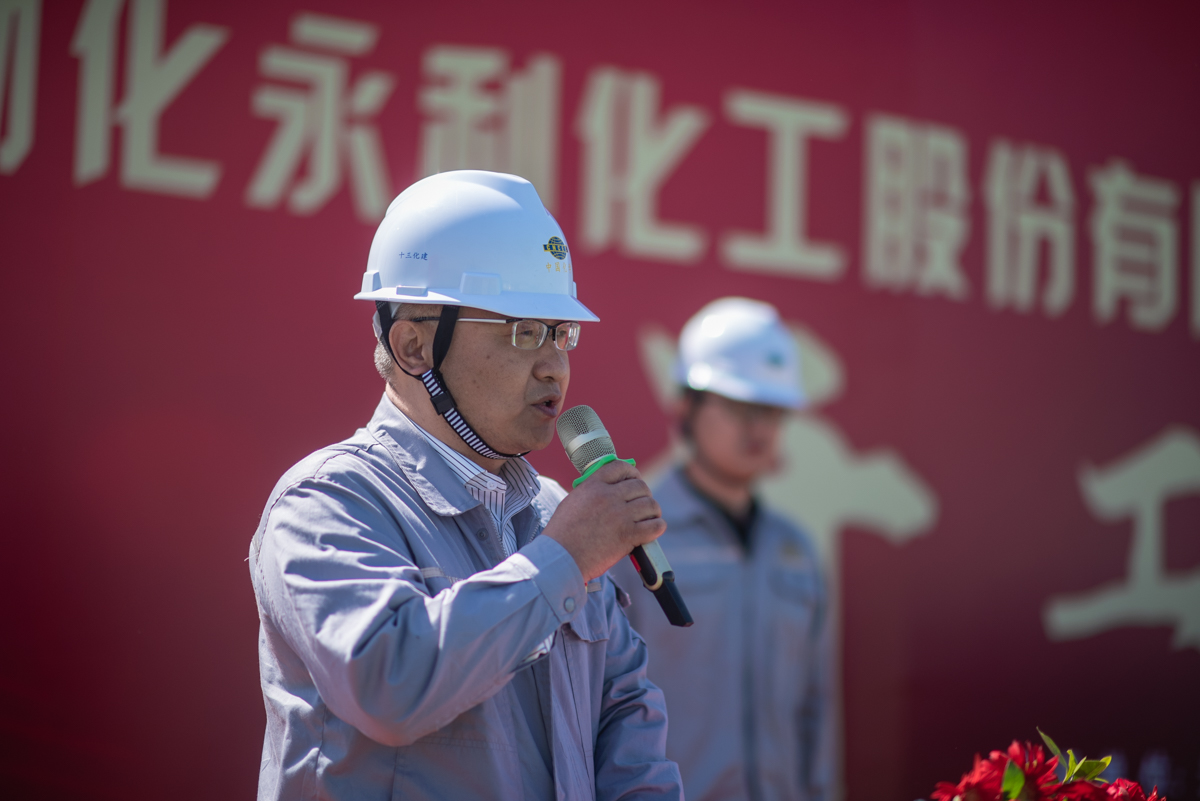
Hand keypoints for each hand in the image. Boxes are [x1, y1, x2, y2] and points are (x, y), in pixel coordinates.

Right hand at [542, 461, 665, 582]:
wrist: (560, 557)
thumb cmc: (562, 534)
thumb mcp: (572, 502)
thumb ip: (591, 492)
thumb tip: (607, 489)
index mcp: (593, 486)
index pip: (621, 467)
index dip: (632, 473)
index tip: (635, 481)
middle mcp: (608, 496)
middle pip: (640, 486)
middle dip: (644, 495)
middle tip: (642, 505)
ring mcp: (619, 515)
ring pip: (650, 505)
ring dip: (652, 512)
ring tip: (649, 519)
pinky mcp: (628, 535)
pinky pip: (655, 526)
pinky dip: (657, 527)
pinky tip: (652, 531)